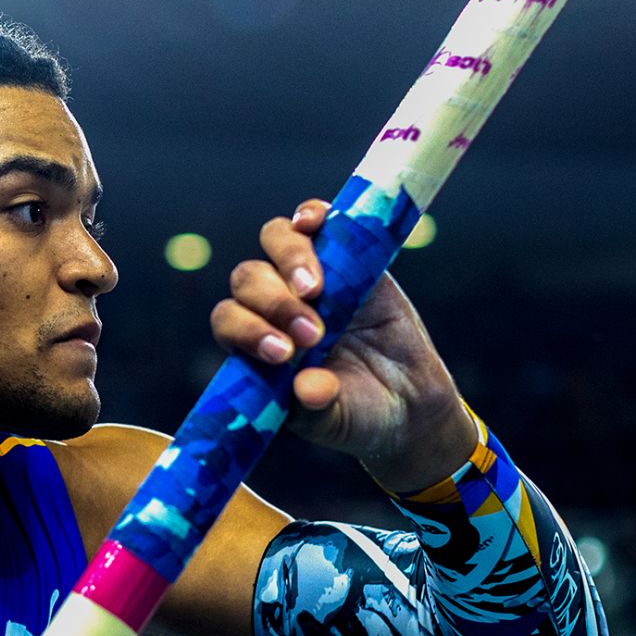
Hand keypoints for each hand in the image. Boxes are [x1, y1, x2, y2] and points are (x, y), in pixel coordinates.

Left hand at [210, 199, 478, 491]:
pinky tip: (314, 222)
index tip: (281, 354)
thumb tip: (307, 388)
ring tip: (317, 290)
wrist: (407, 403)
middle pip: (248, 278)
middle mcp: (274, 305)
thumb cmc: (356, 413)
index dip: (247, 330)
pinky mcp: (348, 256)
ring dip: (290, 259)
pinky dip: (311, 214)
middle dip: (274, 303)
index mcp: (256, 343)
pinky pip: (317, 222)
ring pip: (276, 241)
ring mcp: (309, 276)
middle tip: (312, 334)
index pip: (229, 321)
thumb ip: (317, 407)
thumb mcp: (335, 421)